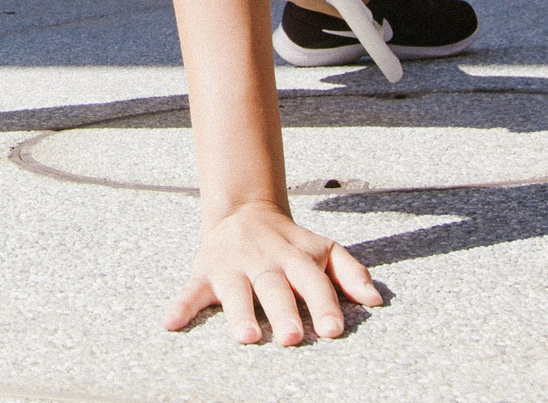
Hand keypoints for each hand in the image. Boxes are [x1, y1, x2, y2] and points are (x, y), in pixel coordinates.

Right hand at [164, 201, 383, 344]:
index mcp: (297, 256)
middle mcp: (265, 260)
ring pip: (236, 290)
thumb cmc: (291, 243)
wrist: (245, 210)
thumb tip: (376, 302)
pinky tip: (171, 323)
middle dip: (283, 311)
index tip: (333, 330)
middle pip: (275, 287)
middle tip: (291, 337)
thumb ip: (351, 272)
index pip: (314, 282)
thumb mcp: (324, 249)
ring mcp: (233, 266)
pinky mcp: (205, 271)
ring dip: (239, 312)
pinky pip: (191, 289)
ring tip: (247, 336)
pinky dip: (181, 305)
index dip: (324, 304)